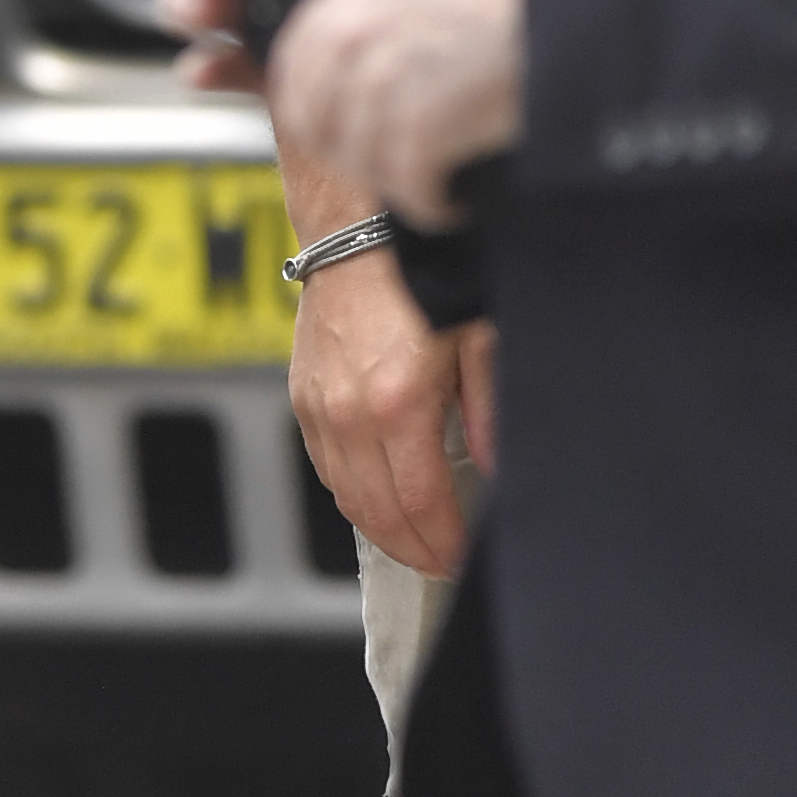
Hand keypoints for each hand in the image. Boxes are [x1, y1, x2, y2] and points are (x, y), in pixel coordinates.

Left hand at [269, 0, 537, 226]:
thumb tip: (361, 17)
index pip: (294, 69)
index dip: (318, 108)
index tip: (346, 128)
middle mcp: (351, 37)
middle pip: (319, 125)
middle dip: (354, 150)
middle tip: (398, 160)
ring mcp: (380, 85)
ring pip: (363, 163)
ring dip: (400, 180)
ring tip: (440, 178)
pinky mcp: (419, 132)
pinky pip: (407, 191)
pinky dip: (432, 205)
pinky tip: (457, 201)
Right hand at [292, 255, 488, 578]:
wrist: (358, 233)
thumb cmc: (419, 273)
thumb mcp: (477, 338)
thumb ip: (488, 409)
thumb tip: (493, 465)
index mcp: (398, 403)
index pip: (421, 505)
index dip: (443, 543)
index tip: (462, 558)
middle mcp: (350, 414)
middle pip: (377, 515)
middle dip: (413, 549)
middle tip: (441, 563)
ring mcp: (320, 408)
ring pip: (345, 497)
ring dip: (381, 528)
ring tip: (414, 540)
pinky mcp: (303, 398)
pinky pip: (326, 467)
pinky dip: (353, 492)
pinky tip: (381, 495)